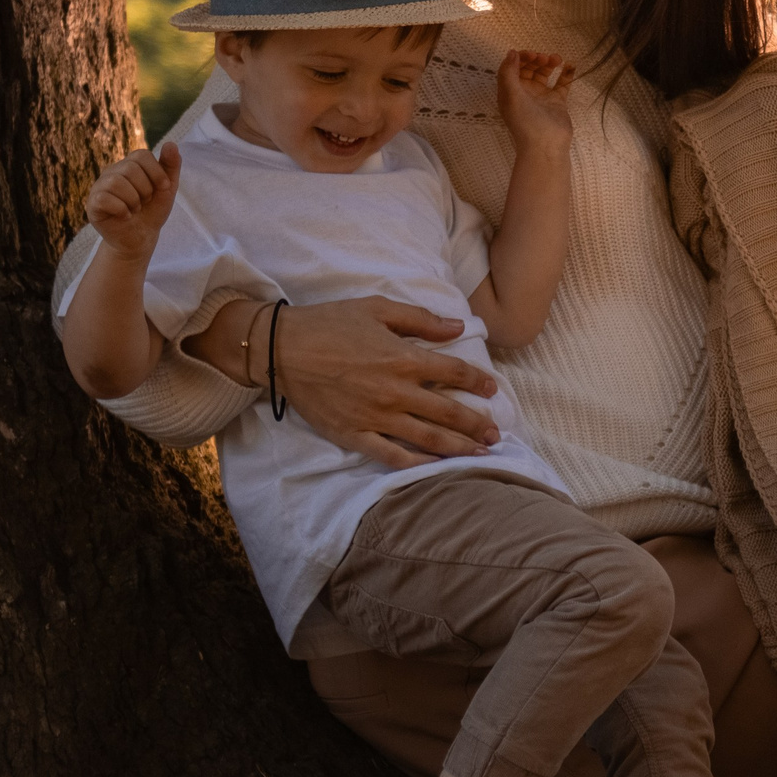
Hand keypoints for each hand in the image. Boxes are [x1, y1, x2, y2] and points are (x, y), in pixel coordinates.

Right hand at [84, 143, 181, 259]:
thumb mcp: (167, 189)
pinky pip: (104, 199)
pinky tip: (125, 216)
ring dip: (133, 200)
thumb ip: (171, 166)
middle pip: (130, 168)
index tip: (164, 188)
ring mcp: (99, 187)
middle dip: (146, 189)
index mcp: (129, 165)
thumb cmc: (152, 210)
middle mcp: (111, 172)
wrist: (141, 237)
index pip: (141, 155)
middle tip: (145, 202)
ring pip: (116, 182)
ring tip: (135, 209)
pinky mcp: (92, 204)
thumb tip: (171, 143)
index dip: (157, 172)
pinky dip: (122, 210)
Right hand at [190, 295, 501, 468]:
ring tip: (481, 454)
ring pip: (428, 439)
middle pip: (449, 413)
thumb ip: (421, 320)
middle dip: (478, 425)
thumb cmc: (330, 324)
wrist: (280, 349)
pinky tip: (436, 468)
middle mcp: (396, 392)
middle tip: (496, 434)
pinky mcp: (354, 435)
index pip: (456, 373)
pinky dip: (417, 465)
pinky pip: (392, 457)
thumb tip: (459, 326)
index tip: (492, 389)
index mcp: (404, 359)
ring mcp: (376, 418)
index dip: (479, 382)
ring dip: (459, 448)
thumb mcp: (378, 309)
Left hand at [497, 50, 574, 153]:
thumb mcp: (511, 96)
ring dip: (549, 63)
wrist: (546, 146)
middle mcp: (524, 93)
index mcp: (510, 91)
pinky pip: (561, 84)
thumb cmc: (525, 122)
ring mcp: (541, 97)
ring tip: (557, 59)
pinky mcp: (557, 102)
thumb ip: (508, 72)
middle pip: (528, 68)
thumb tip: (512, 52)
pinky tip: (570, 65)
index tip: (532, 54)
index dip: (521, 58)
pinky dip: (565, 74)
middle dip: (536, 60)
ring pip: (544, 74)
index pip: (512, 68)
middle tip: (545, 58)